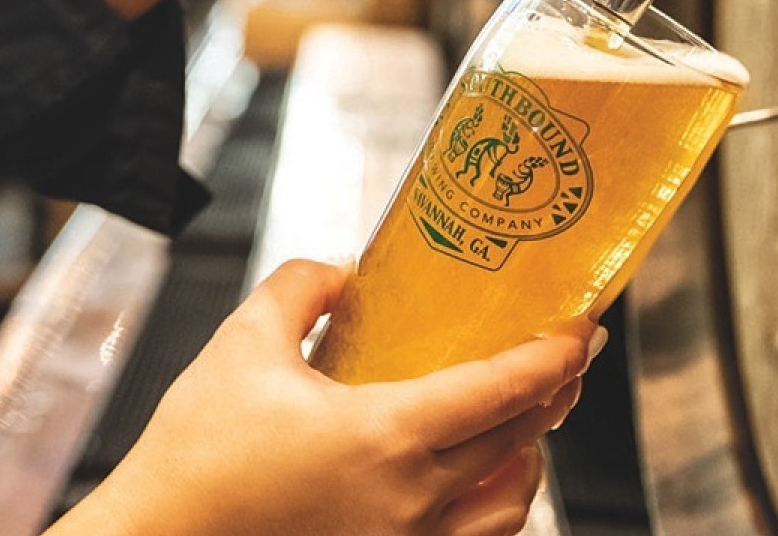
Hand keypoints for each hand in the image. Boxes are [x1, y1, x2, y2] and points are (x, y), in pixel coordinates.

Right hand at [46, 260, 602, 535]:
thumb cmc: (195, 457)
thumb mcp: (241, 346)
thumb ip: (298, 289)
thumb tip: (341, 272)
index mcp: (385, 436)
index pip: (503, 389)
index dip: (555, 354)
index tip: (583, 328)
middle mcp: (411, 498)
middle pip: (521, 437)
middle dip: (557, 391)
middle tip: (567, 355)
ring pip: (511, 501)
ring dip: (533, 451)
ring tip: (532, 416)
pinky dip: (501, 504)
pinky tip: (490, 480)